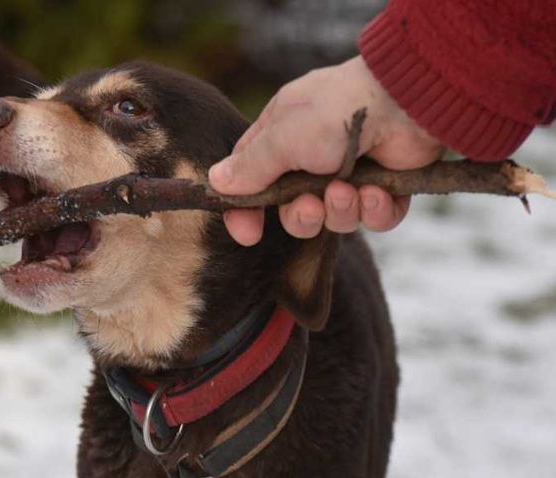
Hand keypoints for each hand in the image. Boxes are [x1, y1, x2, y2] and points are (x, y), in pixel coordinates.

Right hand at [209, 56, 443, 244]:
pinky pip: (373, 219)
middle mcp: (314, 157)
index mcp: (282, 138)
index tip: (247, 233)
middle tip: (311, 206)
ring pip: (334, 219)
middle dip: (301, 217)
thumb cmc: (337, 111)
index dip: (246, 211)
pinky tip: (377, 192)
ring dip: (340, 212)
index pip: (252, 182)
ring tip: (350, 191)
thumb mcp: (282, 138)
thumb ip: (250, 167)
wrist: (407, 100)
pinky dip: (374, 212)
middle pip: (293, 211)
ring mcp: (352, 173)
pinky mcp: (387, 186)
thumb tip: (214, 183)